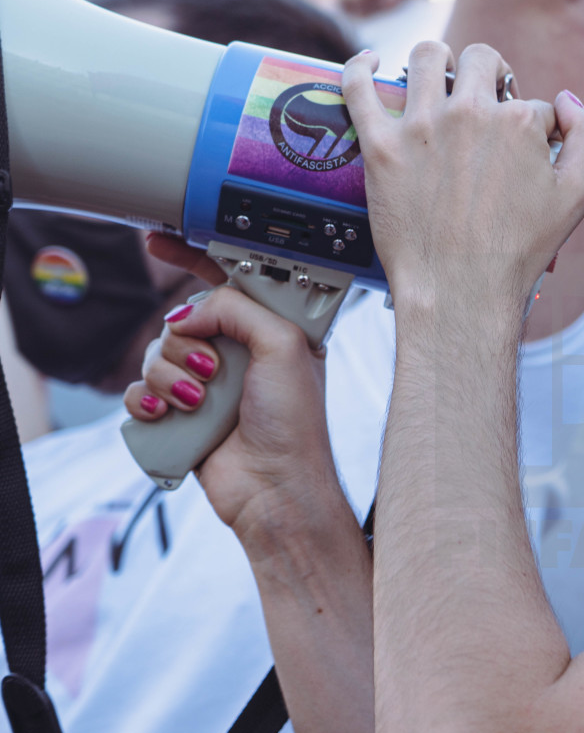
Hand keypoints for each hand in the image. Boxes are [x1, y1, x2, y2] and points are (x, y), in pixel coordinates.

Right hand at [123, 274, 345, 554]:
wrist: (274, 489)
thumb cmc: (294, 425)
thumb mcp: (283, 346)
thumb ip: (238, 309)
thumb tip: (191, 313)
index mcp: (266, 332)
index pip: (225, 282)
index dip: (192, 259)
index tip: (160, 243)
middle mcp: (235, 356)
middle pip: (181, 321)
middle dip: (186, 342)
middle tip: (211, 368)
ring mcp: (205, 386)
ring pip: (156, 355)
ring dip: (170, 377)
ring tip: (197, 401)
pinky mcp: (180, 416)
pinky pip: (140, 394)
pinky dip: (148, 403)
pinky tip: (170, 415)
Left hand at [341, 42, 583, 320]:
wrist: (460, 293)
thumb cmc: (516, 252)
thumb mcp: (578, 196)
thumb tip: (566, 102)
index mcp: (518, 122)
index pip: (530, 102)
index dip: (532, 128)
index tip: (523, 155)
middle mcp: (469, 113)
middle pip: (480, 60)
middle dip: (489, 75)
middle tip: (484, 106)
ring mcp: (420, 127)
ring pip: (425, 56)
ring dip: (437, 60)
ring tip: (437, 77)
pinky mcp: (380, 146)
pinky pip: (359, 87)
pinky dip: (360, 66)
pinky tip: (369, 61)